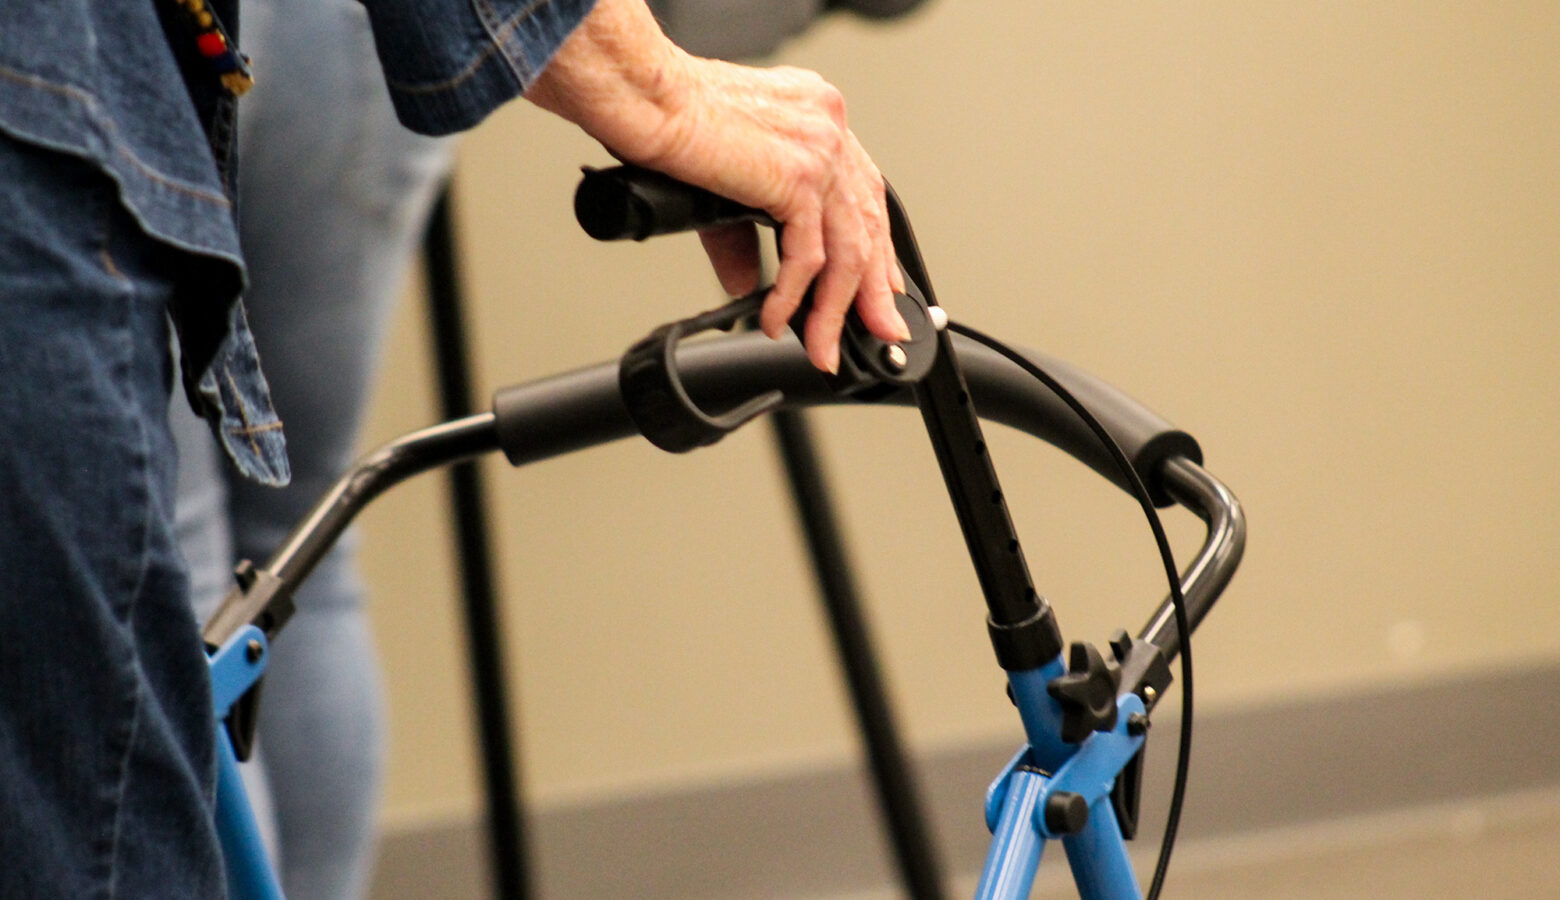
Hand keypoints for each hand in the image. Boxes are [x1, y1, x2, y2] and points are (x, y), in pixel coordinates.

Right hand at [526, 0, 909, 372]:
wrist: (646, 99)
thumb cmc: (668, 117)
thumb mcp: (723, 182)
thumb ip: (742, 235)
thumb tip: (745, 281)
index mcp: (817, 113)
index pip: (864, 188)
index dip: (877, 242)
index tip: (882, 283)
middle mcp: (827, 125)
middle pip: (868, 222)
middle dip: (874, 288)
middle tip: (879, 330)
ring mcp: (819, 151)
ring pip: (846, 249)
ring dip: (835, 309)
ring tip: (823, 347)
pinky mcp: (797, 178)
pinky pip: (806, 257)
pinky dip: (791, 297)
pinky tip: (775, 320)